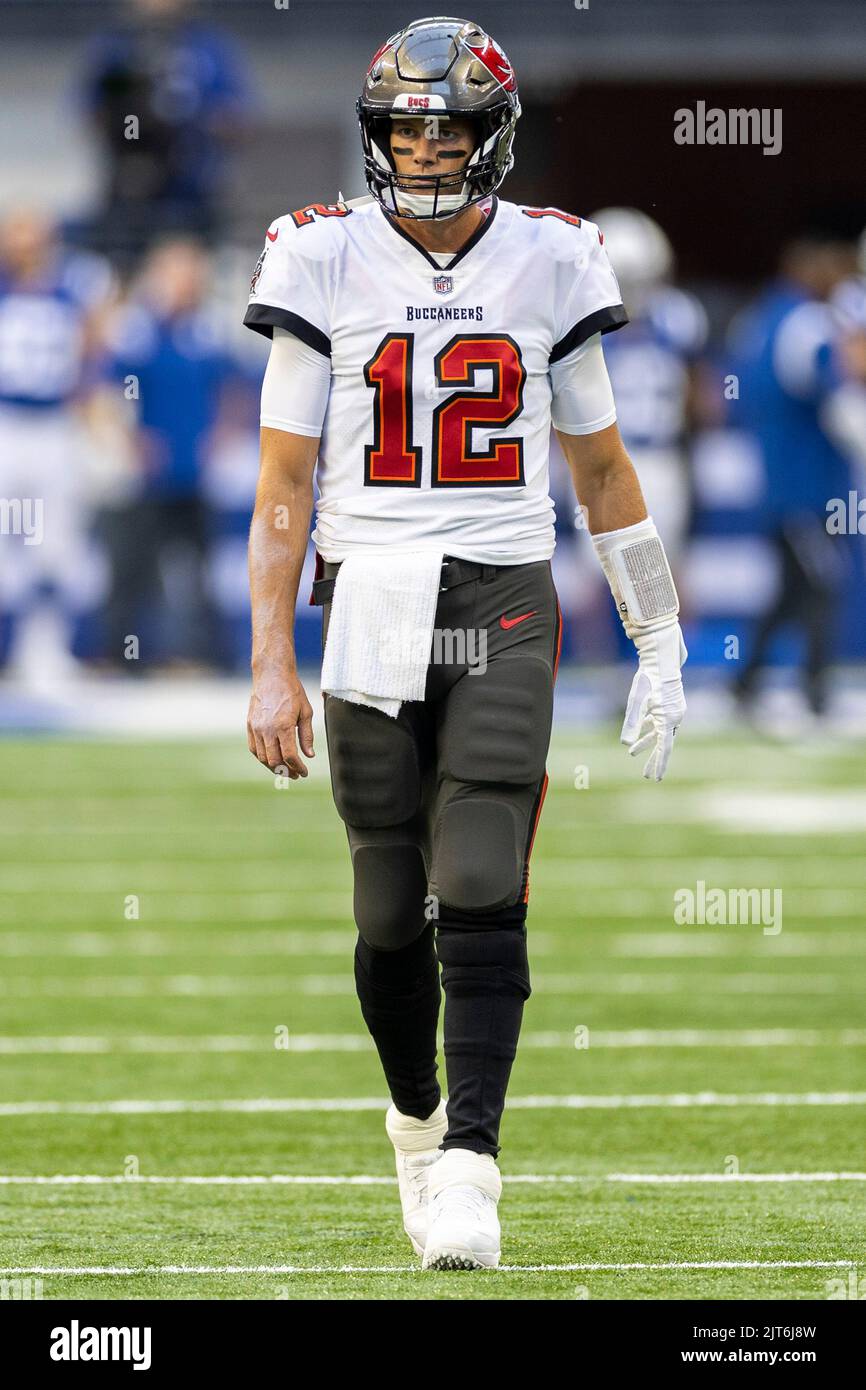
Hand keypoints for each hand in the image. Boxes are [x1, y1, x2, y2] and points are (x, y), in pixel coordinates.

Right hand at [247, 671, 314, 778]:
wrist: (271, 675)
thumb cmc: (292, 691)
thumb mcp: (305, 712)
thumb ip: (307, 736)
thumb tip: (309, 755)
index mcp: (283, 726)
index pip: (289, 756)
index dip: (297, 768)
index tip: (304, 773)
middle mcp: (267, 729)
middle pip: (274, 760)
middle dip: (286, 771)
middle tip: (295, 774)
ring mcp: (256, 728)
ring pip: (262, 757)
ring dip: (273, 767)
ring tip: (285, 769)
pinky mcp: (250, 725)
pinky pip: (253, 748)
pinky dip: (262, 758)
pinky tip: (271, 759)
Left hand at [620, 623, 686, 780]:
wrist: (661, 658)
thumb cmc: (648, 679)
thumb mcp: (636, 701)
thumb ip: (632, 723)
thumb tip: (625, 743)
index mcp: (668, 719)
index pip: (664, 748)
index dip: (659, 764)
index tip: (655, 778)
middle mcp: (674, 717)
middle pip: (663, 744)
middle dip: (654, 760)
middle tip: (646, 776)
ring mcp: (674, 710)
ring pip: (660, 733)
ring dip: (647, 743)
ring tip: (632, 753)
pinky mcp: (670, 704)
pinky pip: (659, 722)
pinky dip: (649, 729)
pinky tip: (640, 733)